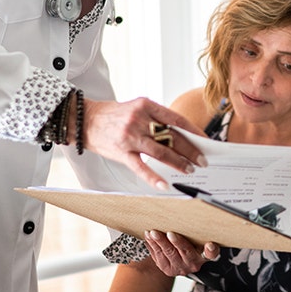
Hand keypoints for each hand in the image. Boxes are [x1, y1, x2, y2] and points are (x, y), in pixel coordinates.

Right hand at [81, 97, 206, 189]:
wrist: (84, 119)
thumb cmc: (114, 115)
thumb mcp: (137, 109)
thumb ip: (156, 119)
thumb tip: (181, 136)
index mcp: (146, 105)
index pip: (177, 119)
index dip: (194, 131)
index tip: (206, 141)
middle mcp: (139, 119)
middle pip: (172, 136)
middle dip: (190, 150)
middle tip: (202, 160)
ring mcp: (130, 136)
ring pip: (160, 151)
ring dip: (178, 162)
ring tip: (190, 170)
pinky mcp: (121, 151)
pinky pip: (141, 167)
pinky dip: (154, 177)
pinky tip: (165, 185)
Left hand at [145, 230, 219, 276]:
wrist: (183, 260)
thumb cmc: (193, 246)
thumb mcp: (201, 243)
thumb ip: (203, 238)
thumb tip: (204, 229)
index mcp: (203, 256)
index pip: (209, 254)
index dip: (210, 250)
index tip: (209, 245)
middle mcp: (192, 264)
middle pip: (183, 252)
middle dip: (172, 242)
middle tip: (167, 233)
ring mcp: (178, 268)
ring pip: (167, 254)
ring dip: (158, 243)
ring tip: (152, 233)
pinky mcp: (166, 269)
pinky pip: (157, 257)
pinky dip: (152, 245)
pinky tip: (148, 237)